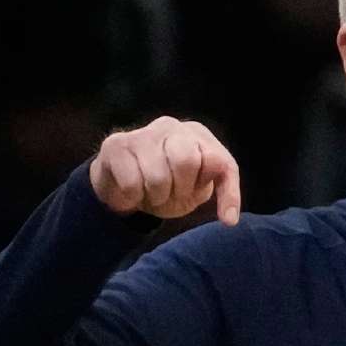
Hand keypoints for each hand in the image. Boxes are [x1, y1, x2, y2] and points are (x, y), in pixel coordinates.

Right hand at [89, 116, 240, 225]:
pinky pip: (131, 184)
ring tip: (151, 193)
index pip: (219, 161)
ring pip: (157, 176)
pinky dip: (133, 198)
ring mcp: (142, 133)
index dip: (211, 189)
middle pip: (186, 161)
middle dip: (180, 190)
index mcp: (198, 135)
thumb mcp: (200, 189)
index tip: (206, 202)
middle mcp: (172, 127)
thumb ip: (222, 191)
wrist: (124, 188)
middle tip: (171, 194)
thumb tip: (230, 219)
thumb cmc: (171, 186)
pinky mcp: (115, 145)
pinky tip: (132, 191)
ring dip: (155, 197)